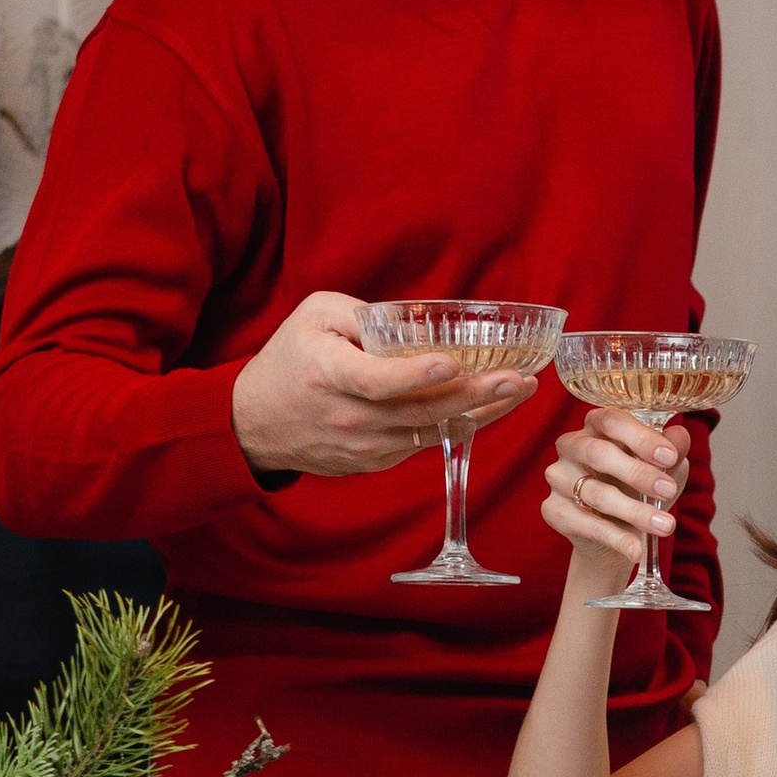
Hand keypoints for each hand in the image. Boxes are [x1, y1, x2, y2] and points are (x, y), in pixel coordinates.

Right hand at [231, 290, 536, 478]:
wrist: (257, 423)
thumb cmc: (290, 360)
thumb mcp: (314, 316)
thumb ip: (363, 315)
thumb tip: (416, 324)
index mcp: (329, 375)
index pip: (378, 381)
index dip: (416, 375)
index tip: (453, 364)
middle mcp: (349, 417)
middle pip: (420, 411)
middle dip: (476, 395)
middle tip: (519, 378)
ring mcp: (363, 446)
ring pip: (430, 432)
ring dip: (480, 412)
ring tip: (519, 389)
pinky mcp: (375, 461)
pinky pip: (423, 444)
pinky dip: (457, 426)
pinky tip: (489, 408)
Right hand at [541, 410, 690, 581]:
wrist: (619, 535)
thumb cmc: (639, 490)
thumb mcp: (664, 470)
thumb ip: (672, 452)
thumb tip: (680, 436)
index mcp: (598, 426)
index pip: (612, 421)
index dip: (640, 437)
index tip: (669, 456)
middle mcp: (572, 446)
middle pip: (598, 453)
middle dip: (637, 473)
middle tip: (669, 490)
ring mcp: (559, 478)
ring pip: (595, 493)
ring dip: (634, 511)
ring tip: (665, 526)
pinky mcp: (554, 510)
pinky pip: (585, 524)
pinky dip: (615, 538)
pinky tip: (635, 549)